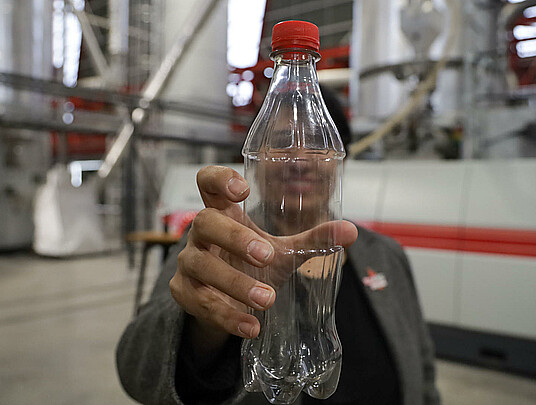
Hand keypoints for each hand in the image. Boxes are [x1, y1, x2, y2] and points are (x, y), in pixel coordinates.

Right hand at [170, 166, 356, 347]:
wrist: (228, 304)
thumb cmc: (252, 265)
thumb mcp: (283, 251)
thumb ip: (313, 240)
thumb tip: (352, 231)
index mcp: (223, 213)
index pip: (208, 182)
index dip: (219, 179)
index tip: (242, 189)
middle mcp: (200, 233)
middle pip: (204, 222)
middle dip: (235, 238)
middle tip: (267, 256)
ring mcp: (189, 263)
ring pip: (201, 265)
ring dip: (235, 283)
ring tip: (268, 299)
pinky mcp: (183, 293)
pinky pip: (201, 302)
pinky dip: (228, 316)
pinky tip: (252, 325)